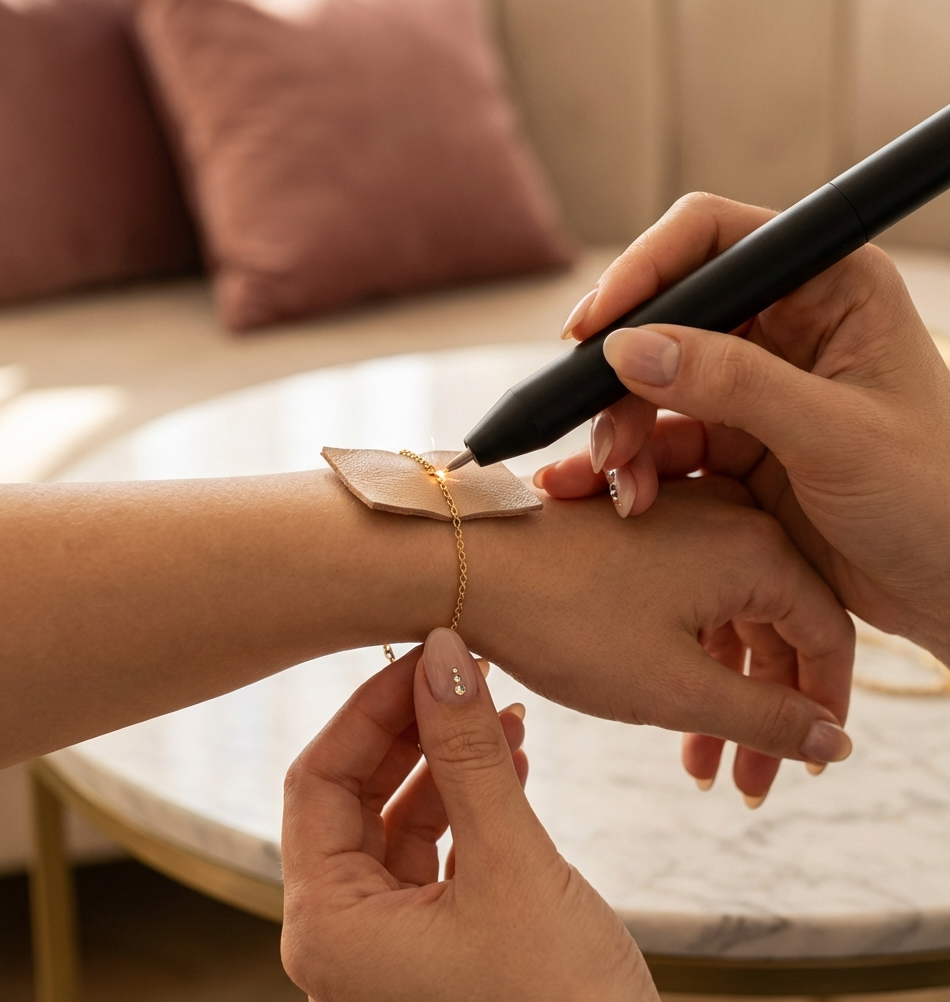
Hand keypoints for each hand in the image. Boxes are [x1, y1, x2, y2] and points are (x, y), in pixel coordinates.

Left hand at [281, 631, 657, 1001]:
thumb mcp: (511, 865)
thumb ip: (469, 755)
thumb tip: (442, 655)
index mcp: (328, 926)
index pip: (318, 781)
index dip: (370, 709)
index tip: (426, 657)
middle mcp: (342, 937)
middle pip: (354, 795)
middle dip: (413, 729)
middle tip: (465, 675)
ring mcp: (387, 944)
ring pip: (398, 818)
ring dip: (448, 762)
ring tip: (504, 714)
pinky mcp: (433, 944)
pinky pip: (434, 850)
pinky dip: (469, 803)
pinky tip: (513, 764)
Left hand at [465, 477, 853, 798]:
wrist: (463, 564)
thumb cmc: (563, 621)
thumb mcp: (677, 688)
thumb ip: (768, 718)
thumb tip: (833, 739)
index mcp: (755, 548)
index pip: (829, 635)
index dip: (824, 706)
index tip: (809, 763)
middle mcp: (726, 518)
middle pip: (778, 625)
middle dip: (768, 711)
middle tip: (747, 780)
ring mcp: (678, 516)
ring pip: (729, 614)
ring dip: (722, 689)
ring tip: (698, 761)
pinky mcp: (638, 527)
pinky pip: (687, 593)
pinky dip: (687, 651)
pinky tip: (666, 703)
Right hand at [537, 192, 949, 664]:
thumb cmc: (936, 500)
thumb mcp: (836, 435)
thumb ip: (734, 384)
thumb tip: (631, 348)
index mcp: (831, 288)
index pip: (714, 239)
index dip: (644, 271)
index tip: (593, 327)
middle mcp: (787, 328)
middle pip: (669, 319)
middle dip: (624, 376)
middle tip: (605, 434)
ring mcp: (757, 389)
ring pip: (654, 385)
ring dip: (624, 431)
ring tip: (623, 484)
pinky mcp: (737, 445)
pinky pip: (664, 441)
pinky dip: (637, 467)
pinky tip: (631, 500)